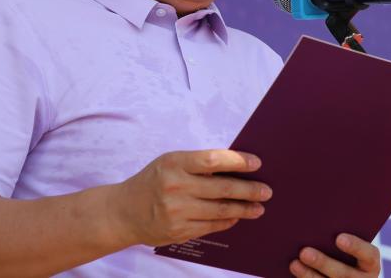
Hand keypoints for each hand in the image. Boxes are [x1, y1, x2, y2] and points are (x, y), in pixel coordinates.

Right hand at [111, 149, 272, 246]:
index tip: (257, 163)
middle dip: (249, 189)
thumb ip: (197, 164)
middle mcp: (175, 187)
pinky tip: (237, 216)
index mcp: (174, 163)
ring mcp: (177, 211)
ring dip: (244, 208)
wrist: (124, 212)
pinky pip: (211, 226)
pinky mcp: (178, 231)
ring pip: (220, 210)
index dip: (238, 161)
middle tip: (266, 190)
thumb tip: (236, 166)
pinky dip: (227, 221)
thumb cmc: (153, 181)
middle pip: (222, 188)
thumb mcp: (170, 163)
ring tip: (259, 207)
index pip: (213, 160)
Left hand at [290, 233, 380, 276]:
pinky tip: (294, 270)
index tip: (339, 238)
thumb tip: (320, 207)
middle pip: (344, 275)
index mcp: (370, 263)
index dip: (356, 246)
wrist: (337, 269)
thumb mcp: (345, 237)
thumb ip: (339, 229)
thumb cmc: (338, 245)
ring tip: (294, 264)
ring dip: (309, 276)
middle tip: (304, 251)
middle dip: (323, 263)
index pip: (369, 255)